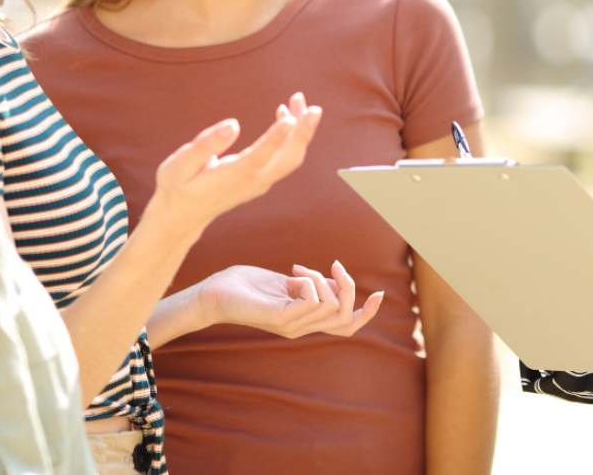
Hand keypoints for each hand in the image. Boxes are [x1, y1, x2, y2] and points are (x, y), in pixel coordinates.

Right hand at [148, 94, 321, 241]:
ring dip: (300, 131)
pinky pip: (285, 159)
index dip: (276, 139)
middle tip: (312, 107)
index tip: (289, 118)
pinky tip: (285, 116)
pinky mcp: (261, 180)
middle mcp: (252, 183)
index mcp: (231, 178)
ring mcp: (259, 183)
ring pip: (290, 159)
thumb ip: (206, 145)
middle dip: (303, 133)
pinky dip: (292, 137)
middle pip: (288, 160)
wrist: (181, 216)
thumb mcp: (180, 165)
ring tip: (298, 101)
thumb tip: (233, 124)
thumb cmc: (177, 186)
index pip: (259, 158)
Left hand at [195, 262, 383, 337]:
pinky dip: (311, 282)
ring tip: (299, 269)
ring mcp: (291, 325)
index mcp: (305, 320)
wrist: (213, 294)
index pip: (346, 327)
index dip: (367, 313)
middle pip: (346, 318)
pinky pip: (313, 302)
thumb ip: (312, 285)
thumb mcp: (287, 283)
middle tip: (334, 265)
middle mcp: (301, 328)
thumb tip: (337, 282)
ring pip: (332, 306)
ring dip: (323, 280)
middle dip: (350, 288)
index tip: (378, 293)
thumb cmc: (246, 286)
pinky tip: (293, 274)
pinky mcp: (280, 318)